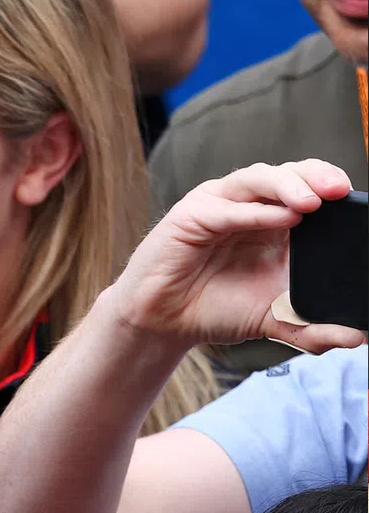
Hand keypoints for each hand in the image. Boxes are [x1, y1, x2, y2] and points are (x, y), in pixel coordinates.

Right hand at [105, 160, 364, 354]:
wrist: (163, 323)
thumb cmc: (215, 309)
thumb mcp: (275, 319)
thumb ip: (313, 328)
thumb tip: (357, 338)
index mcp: (277, 221)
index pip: (313, 189)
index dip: (334, 188)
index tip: (357, 203)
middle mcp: (251, 206)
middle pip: (291, 174)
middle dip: (318, 177)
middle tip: (340, 191)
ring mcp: (221, 205)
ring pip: (259, 178)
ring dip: (289, 185)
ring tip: (313, 202)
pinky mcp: (192, 214)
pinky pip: (227, 206)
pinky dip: (254, 211)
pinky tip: (280, 217)